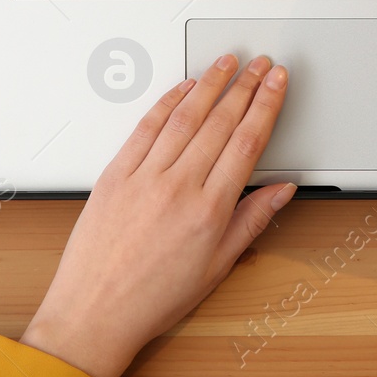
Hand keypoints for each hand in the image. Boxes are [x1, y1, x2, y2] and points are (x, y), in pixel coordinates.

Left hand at [20, 55, 293, 376]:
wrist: (95, 313)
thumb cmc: (152, 298)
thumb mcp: (216, 267)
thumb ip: (252, 220)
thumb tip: (281, 190)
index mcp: (208, 211)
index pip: (247, 142)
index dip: (266, 105)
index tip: (277, 83)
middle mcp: (177, 188)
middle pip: (220, 122)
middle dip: (245, 86)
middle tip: (260, 64)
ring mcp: (144, 178)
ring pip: (184, 117)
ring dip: (210, 84)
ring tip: (226, 62)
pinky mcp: (115, 175)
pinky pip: (145, 128)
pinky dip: (166, 102)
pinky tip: (183, 88)